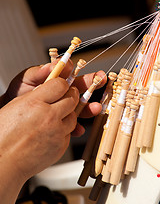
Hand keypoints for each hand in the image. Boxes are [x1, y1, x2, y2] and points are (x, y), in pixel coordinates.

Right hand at [0, 77, 78, 202]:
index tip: (62, 86)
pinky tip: (52, 132)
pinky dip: (64, 130)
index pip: (60, 84)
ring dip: (68, 114)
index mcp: (35, 103)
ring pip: (73, 117)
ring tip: (56, 116)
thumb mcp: (16, 106)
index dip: (62, 84)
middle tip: (66, 97)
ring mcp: (56, 133)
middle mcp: (49, 117)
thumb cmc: (4, 135)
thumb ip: (35, 96)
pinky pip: (69, 133)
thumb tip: (48, 89)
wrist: (4, 162)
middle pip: (72, 99)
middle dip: (70, 96)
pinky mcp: (61, 146)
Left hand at [1, 59, 106, 137]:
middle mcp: (63, 93)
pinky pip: (72, 125)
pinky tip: (78, 128)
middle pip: (81, 88)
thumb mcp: (26, 79)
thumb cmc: (17, 93)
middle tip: (101, 80)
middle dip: (92, 84)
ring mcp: (64, 108)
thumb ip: (39, 71)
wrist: (11, 113)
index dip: (80, 71)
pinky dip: (77, 127)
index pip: (71, 73)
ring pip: (80, 107)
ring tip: (95, 108)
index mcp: (57, 80)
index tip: (86, 70)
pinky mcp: (61, 122)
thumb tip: (54, 65)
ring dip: (89, 107)